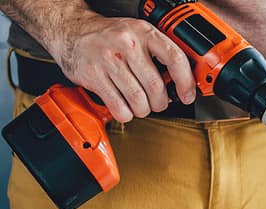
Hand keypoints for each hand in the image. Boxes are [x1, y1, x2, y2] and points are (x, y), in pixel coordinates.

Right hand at [49, 16, 195, 121]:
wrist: (71, 31)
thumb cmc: (109, 37)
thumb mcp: (138, 35)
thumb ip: (159, 54)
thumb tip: (180, 83)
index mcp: (144, 32)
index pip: (175, 59)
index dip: (186, 82)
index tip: (188, 95)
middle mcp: (127, 44)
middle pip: (156, 87)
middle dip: (161, 103)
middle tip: (157, 103)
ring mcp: (109, 60)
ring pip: (139, 100)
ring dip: (143, 110)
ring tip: (140, 105)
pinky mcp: (93, 76)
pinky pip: (119, 107)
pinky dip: (125, 114)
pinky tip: (124, 107)